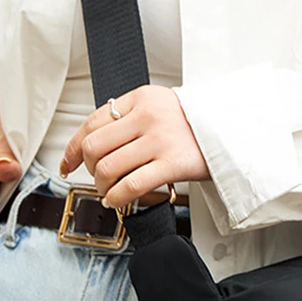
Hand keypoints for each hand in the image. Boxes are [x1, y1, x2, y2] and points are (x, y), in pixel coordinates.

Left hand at [61, 85, 210, 207]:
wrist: (232, 132)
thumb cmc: (195, 125)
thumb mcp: (160, 107)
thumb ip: (130, 118)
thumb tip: (93, 144)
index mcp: (141, 99)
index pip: (92, 122)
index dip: (73, 148)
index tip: (68, 164)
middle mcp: (147, 117)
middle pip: (95, 147)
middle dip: (90, 169)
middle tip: (99, 179)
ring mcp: (160, 140)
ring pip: (109, 167)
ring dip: (102, 186)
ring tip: (110, 192)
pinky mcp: (172, 164)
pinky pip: (131, 185)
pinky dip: (117, 198)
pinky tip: (117, 201)